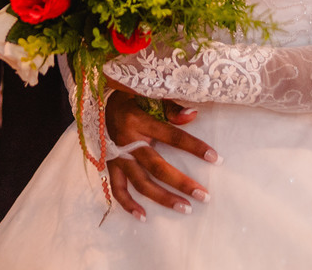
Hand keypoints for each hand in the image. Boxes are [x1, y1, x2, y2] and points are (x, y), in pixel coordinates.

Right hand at [105, 90, 219, 219]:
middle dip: (181, 183)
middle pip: (157, 167)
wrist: (96, 102)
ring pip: (140, 183)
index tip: (215, 158)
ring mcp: (117, 156)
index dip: (194, 147)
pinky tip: (143, 216)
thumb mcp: (146, 94)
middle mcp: (127, 141)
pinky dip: (128, 204)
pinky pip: (118, 189)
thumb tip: (193, 115)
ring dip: (163, 198)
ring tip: (184, 208)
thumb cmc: (127, 97)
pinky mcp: (110, 165)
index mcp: (137, 120)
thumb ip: (169, 106)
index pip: (171, 136)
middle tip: (203, 195)